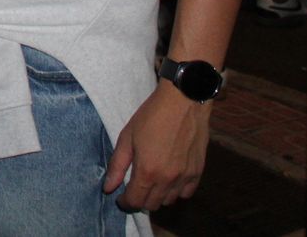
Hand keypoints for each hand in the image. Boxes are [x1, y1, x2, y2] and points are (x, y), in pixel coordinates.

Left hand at [103, 79, 209, 211]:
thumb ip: (117, 165)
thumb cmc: (151, 116)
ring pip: (169, 201)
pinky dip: (176, 191)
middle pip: (152, 204)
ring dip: (158, 196)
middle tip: (134, 188)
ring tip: (151, 182)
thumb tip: (108, 187)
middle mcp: (167, 179)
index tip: (121, 197)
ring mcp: (185, 177)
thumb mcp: (127, 137)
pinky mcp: (198, 172)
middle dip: (140, 200)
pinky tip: (169, 180)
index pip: (135, 201)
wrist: (183, 103)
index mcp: (147, 171)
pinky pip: (186, 193)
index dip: (125, 202)